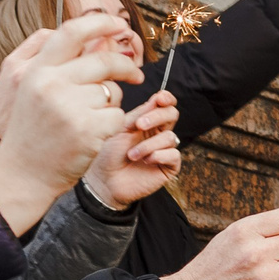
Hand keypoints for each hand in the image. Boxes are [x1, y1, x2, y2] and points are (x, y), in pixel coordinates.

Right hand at [0, 12, 140, 232]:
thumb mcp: (37, 89)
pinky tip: (93, 136)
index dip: (101, 23)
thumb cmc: (33, 129)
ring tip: (88, 120)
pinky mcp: (87, 130)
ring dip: (110, 104)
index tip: (120, 24)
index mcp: (37, 70)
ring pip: (112, 92)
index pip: (72, 31)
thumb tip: (104, 37)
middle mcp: (51, 84)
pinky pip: (117, 116)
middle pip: (104, 61)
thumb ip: (65, 62)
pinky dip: (112, 126)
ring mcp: (69, 107)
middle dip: (125, 66)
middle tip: (136, 74)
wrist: (22, 173)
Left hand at [86, 93, 183, 207]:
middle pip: (172, 115)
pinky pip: (174, 155)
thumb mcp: (121, 129)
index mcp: (147, 122)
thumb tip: (157, 98)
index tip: (159, 98)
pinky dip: (159, 156)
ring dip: (149, 145)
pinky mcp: (169, 167)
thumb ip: (139, 114)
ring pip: (170, 137)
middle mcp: (158, 134)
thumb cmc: (109, 154)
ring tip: (132, 155)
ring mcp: (164, 150)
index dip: (166, 99)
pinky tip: (146, 161)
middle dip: (157, 117)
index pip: (164, 105)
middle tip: (139, 125)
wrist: (104, 180)